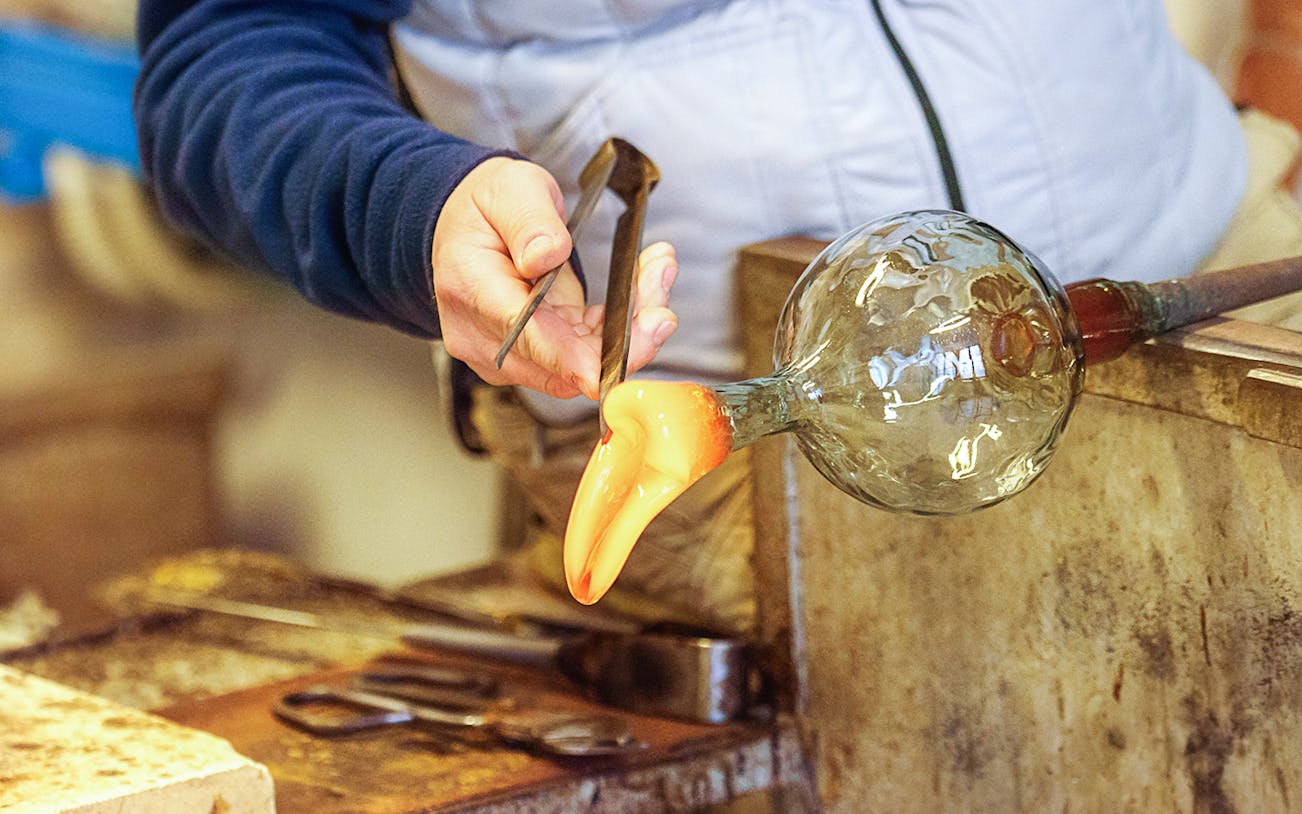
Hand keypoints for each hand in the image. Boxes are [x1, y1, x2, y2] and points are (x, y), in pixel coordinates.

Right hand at [431, 157, 678, 399]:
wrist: (465, 225)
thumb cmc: (486, 206)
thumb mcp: (510, 190)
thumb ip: (529, 222)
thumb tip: (545, 257)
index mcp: (472, 290)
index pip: (526, 337)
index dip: (575, 358)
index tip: (618, 358)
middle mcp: (485, 336)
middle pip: (564, 364)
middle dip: (626, 332)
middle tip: (661, 275)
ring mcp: (508, 353)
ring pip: (583, 364)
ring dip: (631, 327)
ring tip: (658, 268)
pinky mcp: (534, 355)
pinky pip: (585, 355)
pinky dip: (620, 327)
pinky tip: (641, 286)